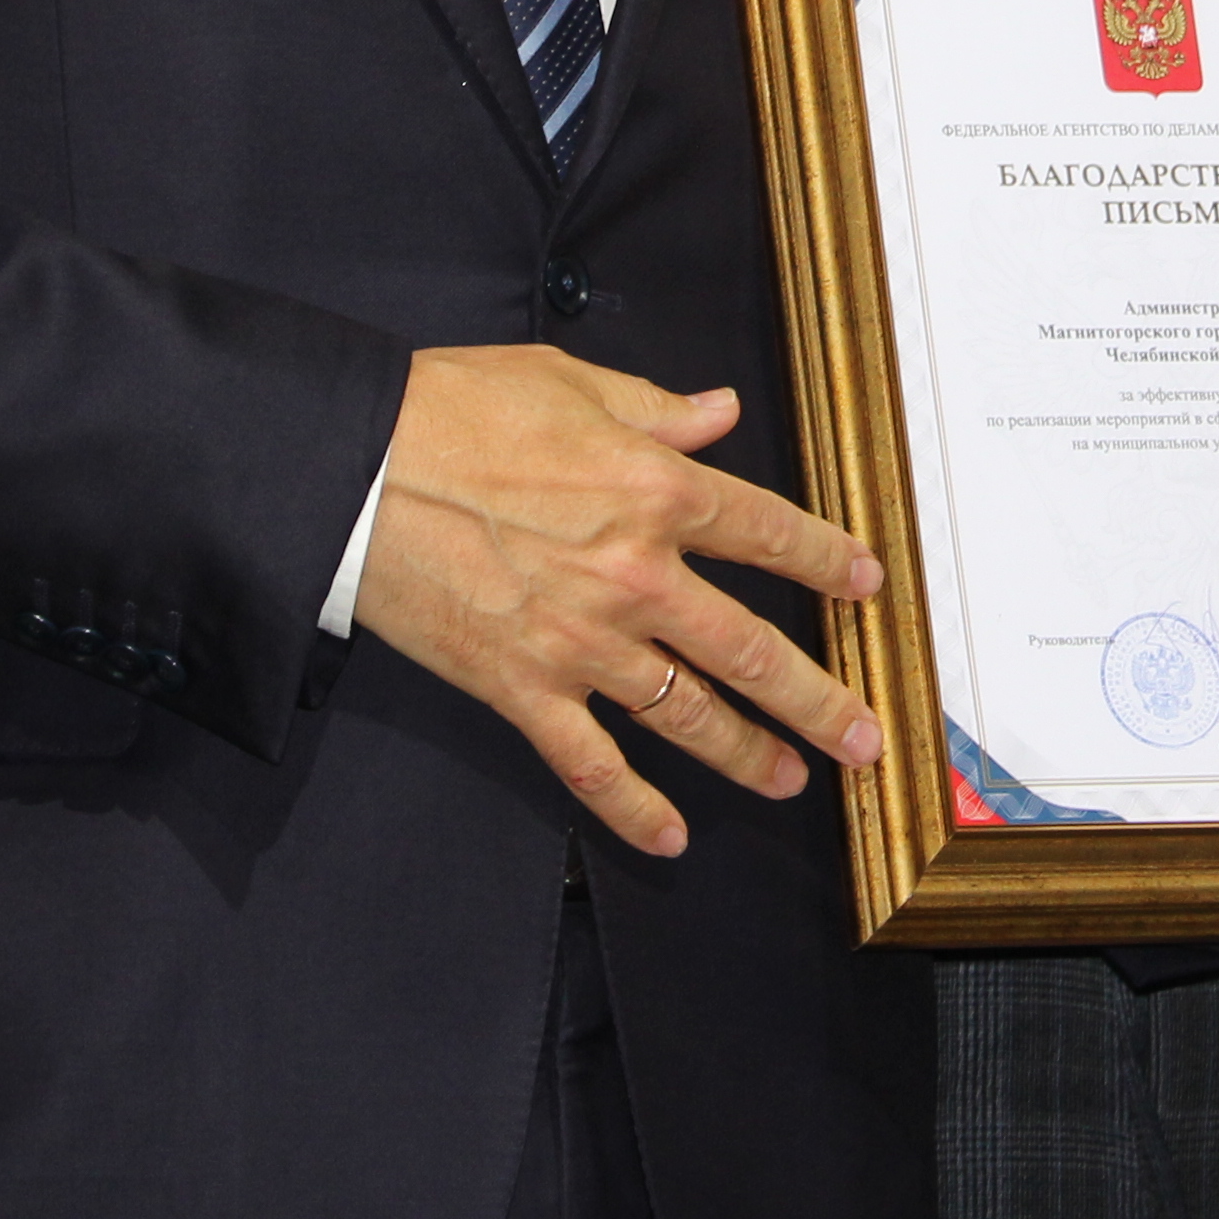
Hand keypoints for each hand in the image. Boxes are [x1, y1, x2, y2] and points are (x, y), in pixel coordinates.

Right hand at [352, 343, 884, 856]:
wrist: (353, 467)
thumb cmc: (450, 412)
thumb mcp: (568, 382)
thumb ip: (656, 409)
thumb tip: (714, 411)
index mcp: (656, 491)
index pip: (770, 533)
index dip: (828, 562)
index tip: (865, 585)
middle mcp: (636, 576)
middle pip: (753, 650)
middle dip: (819, 700)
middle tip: (864, 735)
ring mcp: (582, 642)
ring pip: (689, 715)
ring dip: (747, 754)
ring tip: (789, 779)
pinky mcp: (522, 688)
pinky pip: (591, 764)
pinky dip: (633, 807)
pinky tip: (668, 836)